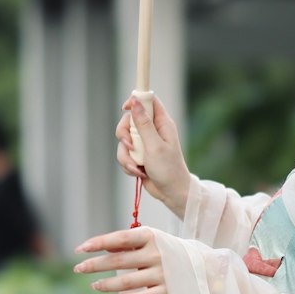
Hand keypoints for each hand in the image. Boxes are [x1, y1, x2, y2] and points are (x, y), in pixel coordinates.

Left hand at [74, 226, 167, 293]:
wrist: (205, 266)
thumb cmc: (169, 250)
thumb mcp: (151, 240)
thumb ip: (128, 243)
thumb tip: (101, 247)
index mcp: (151, 236)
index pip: (119, 239)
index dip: (97, 243)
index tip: (80, 249)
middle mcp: (156, 254)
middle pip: (118, 261)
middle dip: (95, 265)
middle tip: (78, 268)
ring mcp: (162, 274)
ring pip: (126, 282)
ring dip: (106, 284)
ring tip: (93, 285)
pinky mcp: (167, 291)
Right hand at [115, 96, 190, 217]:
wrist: (170, 192)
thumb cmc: (169, 169)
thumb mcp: (154, 145)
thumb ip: (143, 123)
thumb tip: (135, 101)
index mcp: (162, 123)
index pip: (148, 101)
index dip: (135, 101)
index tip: (125, 108)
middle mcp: (153, 130)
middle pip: (129, 121)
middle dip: (124, 135)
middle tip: (130, 146)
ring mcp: (145, 143)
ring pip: (124, 140)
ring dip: (126, 156)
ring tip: (137, 166)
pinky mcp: (138, 155)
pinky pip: (124, 154)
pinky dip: (128, 164)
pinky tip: (138, 172)